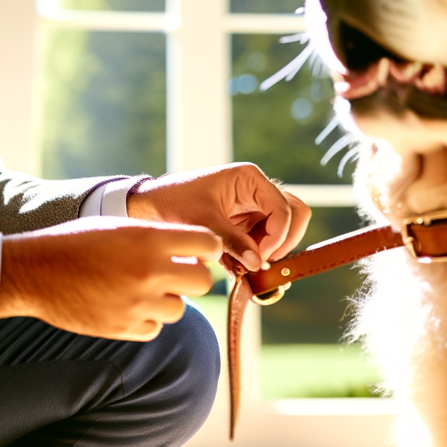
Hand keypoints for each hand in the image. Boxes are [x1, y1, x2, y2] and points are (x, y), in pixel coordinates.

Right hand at [0, 217, 219, 339]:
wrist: (35, 272)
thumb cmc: (76, 242)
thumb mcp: (119, 226)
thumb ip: (157, 237)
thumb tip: (194, 251)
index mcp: (150, 239)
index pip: (208, 244)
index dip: (207, 248)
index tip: (198, 252)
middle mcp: (149, 272)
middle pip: (202, 282)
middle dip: (192, 277)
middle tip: (174, 273)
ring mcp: (138, 304)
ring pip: (178, 308)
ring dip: (165, 300)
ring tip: (140, 288)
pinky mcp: (124, 329)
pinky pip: (154, 328)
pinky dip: (145, 320)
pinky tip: (124, 305)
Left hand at [126, 163, 310, 270]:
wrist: (151, 206)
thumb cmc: (174, 203)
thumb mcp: (203, 222)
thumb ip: (233, 242)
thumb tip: (258, 264)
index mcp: (250, 179)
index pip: (284, 209)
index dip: (277, 237)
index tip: (259, 258)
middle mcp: (257, 190)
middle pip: (295, 215)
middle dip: (283, 243)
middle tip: (261, 263)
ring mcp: (253, 207)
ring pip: (283, 231)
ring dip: (269, 252)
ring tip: (243, 267)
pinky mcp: (246, 224)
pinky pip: (264, 242)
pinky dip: (255, 257)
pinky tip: (235, 267)